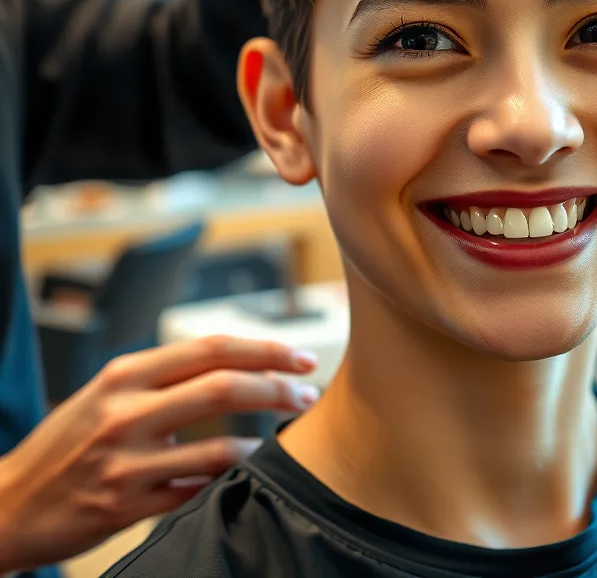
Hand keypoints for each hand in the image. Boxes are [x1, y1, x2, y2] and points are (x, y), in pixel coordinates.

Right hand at [0, 336, 321, 572]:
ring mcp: (127, 462)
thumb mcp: (106, 393)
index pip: (211, 348)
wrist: (7, 506)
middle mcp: (125, 412)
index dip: (265, 349)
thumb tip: (236, 363)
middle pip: (223, 387)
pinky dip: (230, 478)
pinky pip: (197, 491)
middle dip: (277, 386)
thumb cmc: (66, 444)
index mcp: (125, 374)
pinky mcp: (127, 507)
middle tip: (308, 391)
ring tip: (289, 433)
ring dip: (264, 440)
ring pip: (218, 446)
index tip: (300, 355)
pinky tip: (247, 470)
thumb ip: (163, 377)